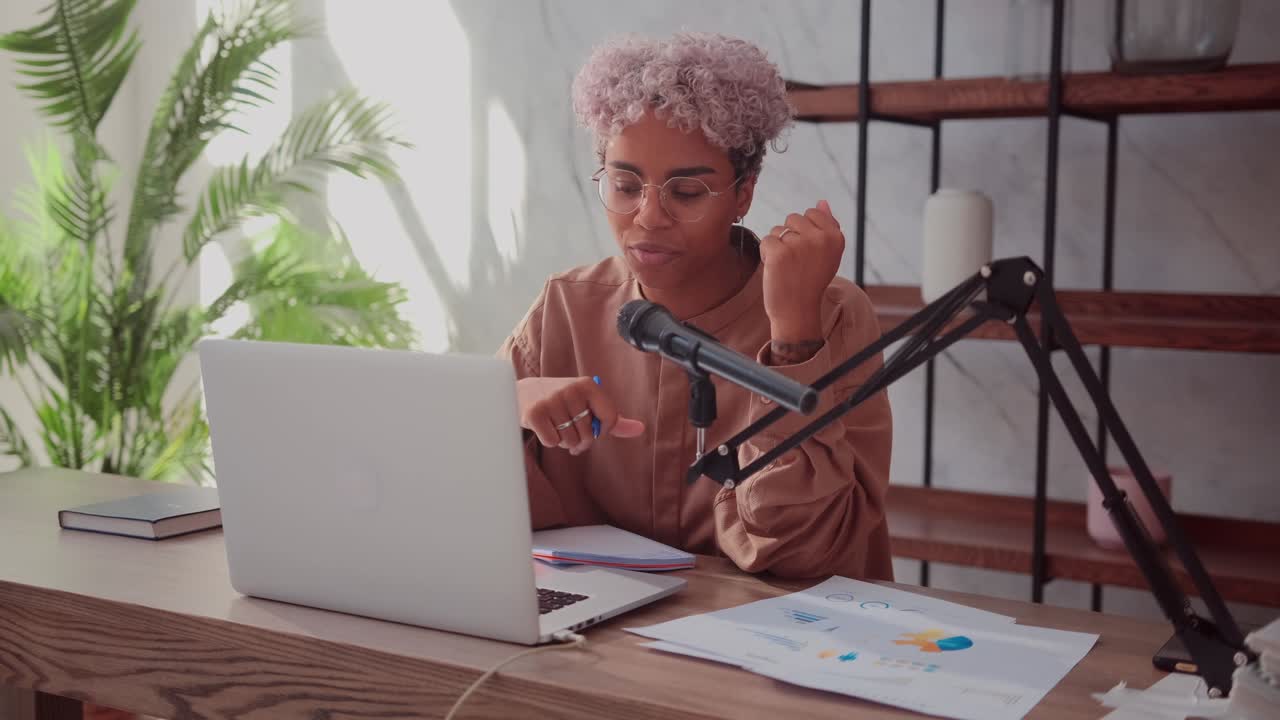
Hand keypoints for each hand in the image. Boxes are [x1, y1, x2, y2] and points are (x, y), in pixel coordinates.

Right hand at [516, 376, 645, 453]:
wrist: (524, 393)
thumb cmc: (562, 402)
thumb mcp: (588, 404)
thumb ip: (612, 418)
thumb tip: (640, 429)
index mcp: (588, 385)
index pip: (610, 419)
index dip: (601, 431)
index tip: (591, 425)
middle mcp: (571, 390)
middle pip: (589, 435)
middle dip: (579, 439)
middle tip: (569, 429)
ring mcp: (552, 401)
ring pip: (570, 441)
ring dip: (564, 441)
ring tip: (556, 427)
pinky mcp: (535, 413)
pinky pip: (553, 442)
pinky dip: (549, 441)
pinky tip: (544, 427)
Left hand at [759, 199, 844, 342]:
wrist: (797, 311)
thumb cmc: (810, 281)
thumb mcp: (827, 254)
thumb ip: (827, 226)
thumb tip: (822, 201)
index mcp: (836, 237)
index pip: (813, 213)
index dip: (804, 232)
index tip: (809, 253)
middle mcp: (820, 238)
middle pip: (793, 218)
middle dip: (790, 237)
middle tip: (796, 261)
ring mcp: (799, 245)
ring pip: (778, 230)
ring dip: (778, 246)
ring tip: (787, 267)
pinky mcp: (779, 253)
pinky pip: (767, 240)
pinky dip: (766, 254)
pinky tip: (776, 270)